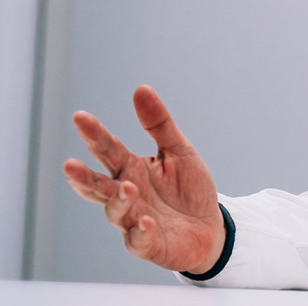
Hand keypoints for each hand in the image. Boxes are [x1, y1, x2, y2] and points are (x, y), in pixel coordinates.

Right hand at [63, 85, 224, 273]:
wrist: (211, 227)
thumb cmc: (189, 189)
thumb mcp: (178, 150)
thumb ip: (159, 124)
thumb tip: (141, 88)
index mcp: (131, 168)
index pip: (108, 150)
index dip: (94, 134)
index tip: (80, 117)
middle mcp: (126, 194)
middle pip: (99, 185)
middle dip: (83, 177)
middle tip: (70, 166)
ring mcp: (133, 220)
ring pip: (115, 212)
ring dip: (119, 200)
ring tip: (128, 187)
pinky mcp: (148, 244)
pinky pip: (139, 240)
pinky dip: (140, 231)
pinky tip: (145, 221)